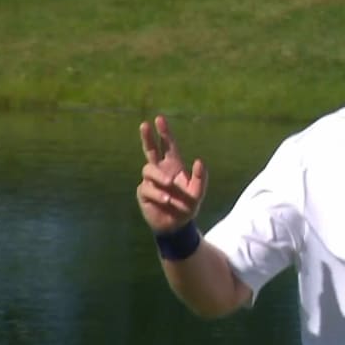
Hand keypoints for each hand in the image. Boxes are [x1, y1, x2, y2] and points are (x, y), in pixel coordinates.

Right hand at [136, 115, 207, 232]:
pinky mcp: (144, 193)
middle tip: (144, 124)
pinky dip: (158, 194)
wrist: (176, 225)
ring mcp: (150, 181)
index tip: (159, 119)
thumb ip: (201, 177)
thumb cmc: (187, 206)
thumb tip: (199, 160)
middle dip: (147, 137)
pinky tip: (167, 200)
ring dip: (160, 177)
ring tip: (170, 186)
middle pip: (150, 150)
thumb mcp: (198, 192)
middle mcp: (160, 171)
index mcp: (174, 166)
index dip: (164, 133)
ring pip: (149, 170)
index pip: (167, 146)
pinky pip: (147, 189)